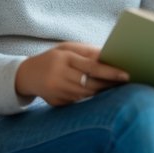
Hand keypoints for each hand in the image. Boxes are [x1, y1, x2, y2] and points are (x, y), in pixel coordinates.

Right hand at [14, 42, 128, 105]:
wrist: (27, 75)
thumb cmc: (53, 58)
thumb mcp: (66, 49)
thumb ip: (88, 52)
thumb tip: (111, 57)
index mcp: (63, 59)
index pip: (91, 67)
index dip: (110, 72)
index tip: (126, 75)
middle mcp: (59, 76)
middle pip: (91, 83)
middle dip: (109, 84)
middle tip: (125, 82)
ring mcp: (57, 91)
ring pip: (87, 94)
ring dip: (101, 91)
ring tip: (115, 87)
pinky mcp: (57, 103)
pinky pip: (78, 101)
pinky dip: (88, 96)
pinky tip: (97, 93)